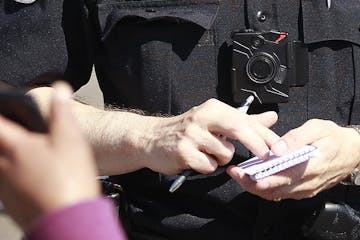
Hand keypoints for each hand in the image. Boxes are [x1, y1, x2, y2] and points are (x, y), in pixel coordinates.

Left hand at [0, 82, 99, 230]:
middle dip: (2, 132)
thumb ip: (62, 112)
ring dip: (4, 152)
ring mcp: (4, 185)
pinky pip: (2, 179)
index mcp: (16, 147)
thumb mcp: (72, 140)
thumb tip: (60, 89)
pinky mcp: (10, 201)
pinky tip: (26, 173)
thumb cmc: (71, 180)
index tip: (4, 107)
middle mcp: (3, 165)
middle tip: (12, 130)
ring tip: (21, 150)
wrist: (70, 221)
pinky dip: (8, 171)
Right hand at [144, 98, 278, 174]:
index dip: (266, 135)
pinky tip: (196, 159)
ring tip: (207, 152)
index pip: (245, 120)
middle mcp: (202, 118)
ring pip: (225, 154)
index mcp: (213, 108)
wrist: (152, 138)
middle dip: (257, 145)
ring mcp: (191, 135)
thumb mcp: (215, 121)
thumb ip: (245, 121)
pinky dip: (207, 167)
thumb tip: (271, 118)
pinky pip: (209, 166)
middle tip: (268, 156)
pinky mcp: (183, 153)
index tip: (281, 148)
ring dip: (221, 158)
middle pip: (238, 129)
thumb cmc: (188, 130)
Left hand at [227, 119, 359, 200]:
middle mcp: (306, 183)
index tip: (244, 174)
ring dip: (256, 186)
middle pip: (274, 190)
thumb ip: (296, 138)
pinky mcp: (302, 190)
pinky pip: (281, 193)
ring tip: (239, 174)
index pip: (282, 178)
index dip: (261, 179)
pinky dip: (265, 187)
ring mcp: (304, 189)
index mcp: (310, 168)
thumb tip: (278, 148)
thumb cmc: (334, 138)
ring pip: (276, 194)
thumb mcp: (317, 129)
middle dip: (251, 183)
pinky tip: (254, 177)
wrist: (353, 152)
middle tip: (235, 173)